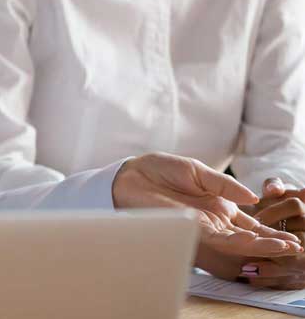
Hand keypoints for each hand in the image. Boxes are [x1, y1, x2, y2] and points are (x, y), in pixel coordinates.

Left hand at [112, 153, 301, 257]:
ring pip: (237, 242)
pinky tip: (252, 240)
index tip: (291, 236)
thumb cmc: (160, 170)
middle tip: (296, 249)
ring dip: (260, 246)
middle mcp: (214, 221)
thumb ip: (225, 185)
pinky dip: (236, 241)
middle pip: (249, 237)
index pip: (250, 223)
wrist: (131, 174)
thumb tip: (253, 197)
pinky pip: (217, 239)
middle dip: (272, 243)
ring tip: (284, 247)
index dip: (270, 230)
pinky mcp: (190, 228)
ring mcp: (203, 226)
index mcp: (219, 207)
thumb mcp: (198, 171)